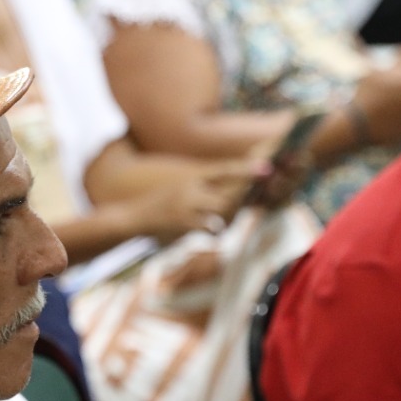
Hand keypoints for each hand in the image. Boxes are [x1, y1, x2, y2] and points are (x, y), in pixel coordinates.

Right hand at [128, 157, 262, 242]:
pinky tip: (216, 232)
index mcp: (191, 177)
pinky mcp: (183, 224)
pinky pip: (210, 227)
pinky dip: (216, 230)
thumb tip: (229, 193)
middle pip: (228, 191)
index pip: (223, 170)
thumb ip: (202, 186)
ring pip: (222, 209)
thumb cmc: (160, 204)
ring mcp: (187, 206)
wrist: (133, 217)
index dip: (245, 169)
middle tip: (259, 196)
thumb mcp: (180, 187)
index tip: (267, 168)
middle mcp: (191, 188)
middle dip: (245, 195)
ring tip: (233, 217)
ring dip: (231, 215)